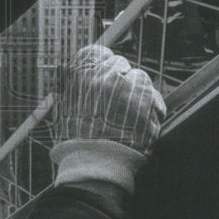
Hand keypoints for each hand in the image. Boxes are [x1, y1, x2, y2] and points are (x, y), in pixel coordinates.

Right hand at [49, 45, 165, 192]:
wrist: (94, 165)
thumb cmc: (76, 140)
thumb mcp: (64, 107)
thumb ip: (74, 85)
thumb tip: (83, 72)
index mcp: (80, 75)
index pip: (96, 52)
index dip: (102, 64)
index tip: (105, 76)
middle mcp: (104, 75)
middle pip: (119, 63)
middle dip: (119, 79)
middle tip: (115, 102)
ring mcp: (126, 86)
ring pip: (139, 77)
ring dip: (136, 92)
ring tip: (128, 115)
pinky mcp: (146, 101)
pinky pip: (154, 96)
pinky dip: (151, 107)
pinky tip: (140, 123)